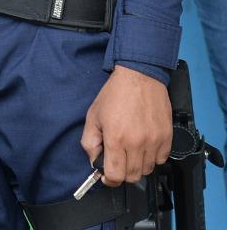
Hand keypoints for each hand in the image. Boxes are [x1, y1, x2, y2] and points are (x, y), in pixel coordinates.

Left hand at [81, 65, 171, 184]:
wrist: (139, 77)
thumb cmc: (115, 94)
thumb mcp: (93, 116)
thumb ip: (90, 141)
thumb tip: (94, 160)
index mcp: (116, 138)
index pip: (115, 175)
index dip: (109, 179)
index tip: (106, 175)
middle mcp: (137, 143)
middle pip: (132, 176)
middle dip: (122, 173)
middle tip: (117, 161)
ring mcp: (154, 141)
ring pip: (147, 169)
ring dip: (137, 165)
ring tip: (130, 150)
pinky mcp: (167, 138)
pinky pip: (161, 160)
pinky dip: (152, 158)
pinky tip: (144, 145)